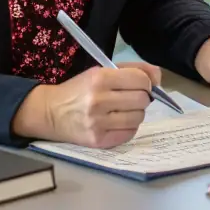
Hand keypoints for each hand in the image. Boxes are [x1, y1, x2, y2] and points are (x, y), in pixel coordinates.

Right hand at [12, 63, 159, 147]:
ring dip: (135, 113)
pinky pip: (129, 133)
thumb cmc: (78, 89)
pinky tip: (116, 122)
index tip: (140, 84)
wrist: (50, 113)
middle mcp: (99, 100)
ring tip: (122, 110)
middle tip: (130, 98)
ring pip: (138, 117)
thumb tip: (159, 76)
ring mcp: (98, 123)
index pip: (141, 79)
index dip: (146, 82)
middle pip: (142, 99)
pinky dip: (128, 127)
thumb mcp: (99, 71)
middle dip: (142, 98)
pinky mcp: (98, 140)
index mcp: (100, 78)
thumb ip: (131, 69)